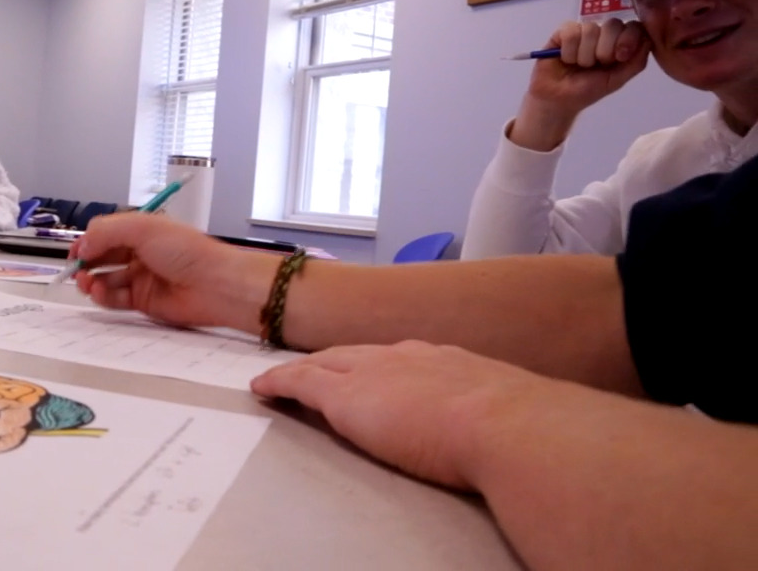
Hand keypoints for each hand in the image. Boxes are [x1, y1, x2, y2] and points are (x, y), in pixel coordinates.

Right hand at [72, 213, 273, 331]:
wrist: (215, 285)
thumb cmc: (186, 251)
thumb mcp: (142, 228)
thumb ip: (106, 233)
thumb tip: (81, 246)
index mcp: (140, 230)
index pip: (104, 235)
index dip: (86, 243)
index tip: (73, 254)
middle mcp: (139, 253)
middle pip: (102, 257)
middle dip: (85, 263)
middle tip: (76, 271)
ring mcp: (141, 278)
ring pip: (105, 280)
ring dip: (91, 281)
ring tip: (88, 283)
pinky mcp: (143, 302)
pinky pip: (115, 300)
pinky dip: (103, 297)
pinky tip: (99, 293)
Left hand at [251, 341, 555, 490]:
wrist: (507, 424)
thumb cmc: (520, 428)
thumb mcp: (505, 409)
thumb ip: (491, 414)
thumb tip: (505, 430)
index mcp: (445, 361)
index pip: (398, 359)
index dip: (376, 366)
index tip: (368, 373)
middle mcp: (405, 356)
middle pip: (353, 353)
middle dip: (331, 360)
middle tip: (312, 368)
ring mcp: (372, 371)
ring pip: (323, 363)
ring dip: (301, 370)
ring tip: (279, 378)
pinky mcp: (344, 395)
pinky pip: (299, 382)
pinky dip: (278, 383)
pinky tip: (261, 389)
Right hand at [511, 19, 651, 150]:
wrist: (558, 100)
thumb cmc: (588, 90)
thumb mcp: (617, 80)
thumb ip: (636, 62)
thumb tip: (648, 40)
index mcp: (619, 42)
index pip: (633, 26)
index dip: (628, 38)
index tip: (620, 57)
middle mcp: (603, 33)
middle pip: (613, 24)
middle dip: (604, 51)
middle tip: (595, 65)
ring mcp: (583, 31)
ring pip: (590, 30)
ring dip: (584, 55)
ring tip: (578, 65)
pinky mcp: (562, 33)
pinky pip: (570, 33)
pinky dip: (568, 51)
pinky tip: (565, 59)